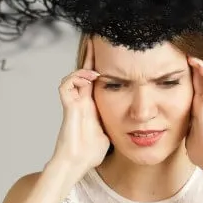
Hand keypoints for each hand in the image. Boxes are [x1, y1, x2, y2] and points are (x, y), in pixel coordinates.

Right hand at [52, 37, 110, 174]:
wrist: (77, 163)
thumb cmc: (90, 152)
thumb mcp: (111, 132)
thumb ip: (120, 123)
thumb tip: (137, 122)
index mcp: (93, 104)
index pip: (97, 79)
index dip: (103, 64)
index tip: (112, 50)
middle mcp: (82, 100)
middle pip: (84, 71)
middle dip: (90, 55)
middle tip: (98, 39)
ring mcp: (74, 103)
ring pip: (74, 75)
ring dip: (84, 69)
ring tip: (97, 71)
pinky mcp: (68, 108)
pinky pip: (66, 85)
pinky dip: (76, 79)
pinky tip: (89, 80)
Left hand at [185, 56, 202, 171]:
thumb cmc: (201, 151)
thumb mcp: (185, 133)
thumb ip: (180, 125)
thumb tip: (166, 127)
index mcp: (196, 109)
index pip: (193, 86)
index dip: (187, 75)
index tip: (175, 64)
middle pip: (201, 79)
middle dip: (193, 66)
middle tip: (183, 53)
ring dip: (201, 66)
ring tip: (191, 55)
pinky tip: (199, 65)